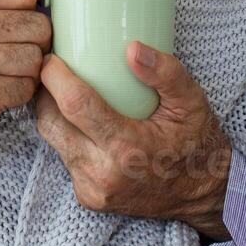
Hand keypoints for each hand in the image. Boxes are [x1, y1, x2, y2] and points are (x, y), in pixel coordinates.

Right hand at [0, 0, 50, 214]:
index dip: (35, 7)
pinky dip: (21, 94)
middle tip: (14, 56)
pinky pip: (26, 87)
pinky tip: (1, 93)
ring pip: (36, 58)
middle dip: (37, 44)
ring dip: (29, 72)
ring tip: (5, 75)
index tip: (22, 20)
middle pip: (38, 25)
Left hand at [36, 42, 232, 242]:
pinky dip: (66, 135)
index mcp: (127, 149)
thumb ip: (166, 73)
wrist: (201, 196)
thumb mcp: (192, 103)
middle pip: (51, 122)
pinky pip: (64, 157)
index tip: (51, 58)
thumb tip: (131, 48)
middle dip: (44, 92)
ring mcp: (92, 190)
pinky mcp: (87, 197)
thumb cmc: (196, 143)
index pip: (76, 106)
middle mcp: (103, 173)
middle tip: (53, 68)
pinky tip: (79, 120)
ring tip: (61, 88)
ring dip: (53, 112)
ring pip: (52, 140)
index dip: (55, 77)